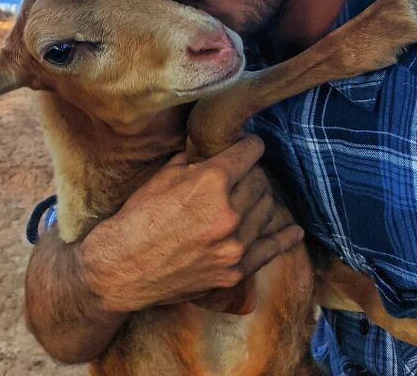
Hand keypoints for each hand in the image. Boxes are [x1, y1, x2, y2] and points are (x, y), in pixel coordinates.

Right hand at [77, 134, 303, 311]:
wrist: (123, 266)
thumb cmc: (139, 216)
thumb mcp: (165, 175)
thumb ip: (196, 160)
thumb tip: (214, 148)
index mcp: (211, 182)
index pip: (249, 153)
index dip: (250, 145)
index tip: (250, 145)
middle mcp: (229, 212)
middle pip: (260, 181)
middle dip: (253, 172)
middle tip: (244, 172)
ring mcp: (235, 245)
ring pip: (268, 210)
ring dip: (262, 198)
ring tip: (253, 195)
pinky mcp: (235, 270)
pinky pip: (271, 249)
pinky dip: (284, 237)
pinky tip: (293, 230)